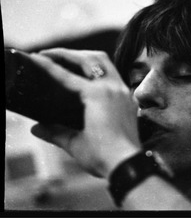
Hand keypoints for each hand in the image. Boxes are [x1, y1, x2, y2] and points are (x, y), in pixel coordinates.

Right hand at [30, 48, 140, 177]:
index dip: (48, 65)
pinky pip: (114, 75)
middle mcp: (112, 88)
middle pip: (89, 58)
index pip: (67, 76)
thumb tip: (37, 128)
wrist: (127, 164)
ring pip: (104, 62)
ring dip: (86, 58)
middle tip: (50, 54)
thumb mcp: (74, 144)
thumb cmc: (102, 156)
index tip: (36, 57)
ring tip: (69, 60)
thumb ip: (54, 133)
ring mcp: (122, 91)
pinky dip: (100, 70)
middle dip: (67, 53)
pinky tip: (91, 77)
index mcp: (97, 95)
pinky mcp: (128, 99)